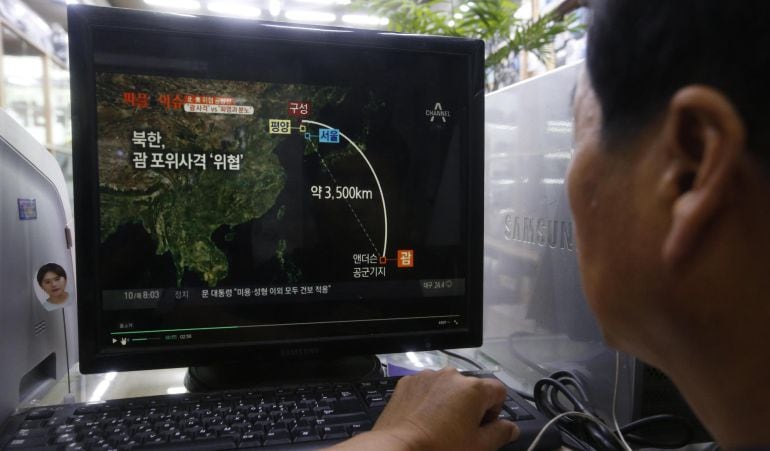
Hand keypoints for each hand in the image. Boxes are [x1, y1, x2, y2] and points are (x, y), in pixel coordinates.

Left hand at [329, 367, 518, 450]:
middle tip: (461, 429)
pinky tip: (423, 417)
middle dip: (471, 405)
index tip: (484, 426)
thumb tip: (510, 427)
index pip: (499, 391)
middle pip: (472, 387)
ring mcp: (427, 376)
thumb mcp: (477, 446)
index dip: (496, 410)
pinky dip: (429, 398)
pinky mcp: (408, 381)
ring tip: (439, 424)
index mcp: (473, 388)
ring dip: (449, 400)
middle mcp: (451, 375)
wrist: (397, 448)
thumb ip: (500, 433)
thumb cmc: (441, 448)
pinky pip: (427, 386)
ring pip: (448, 386)